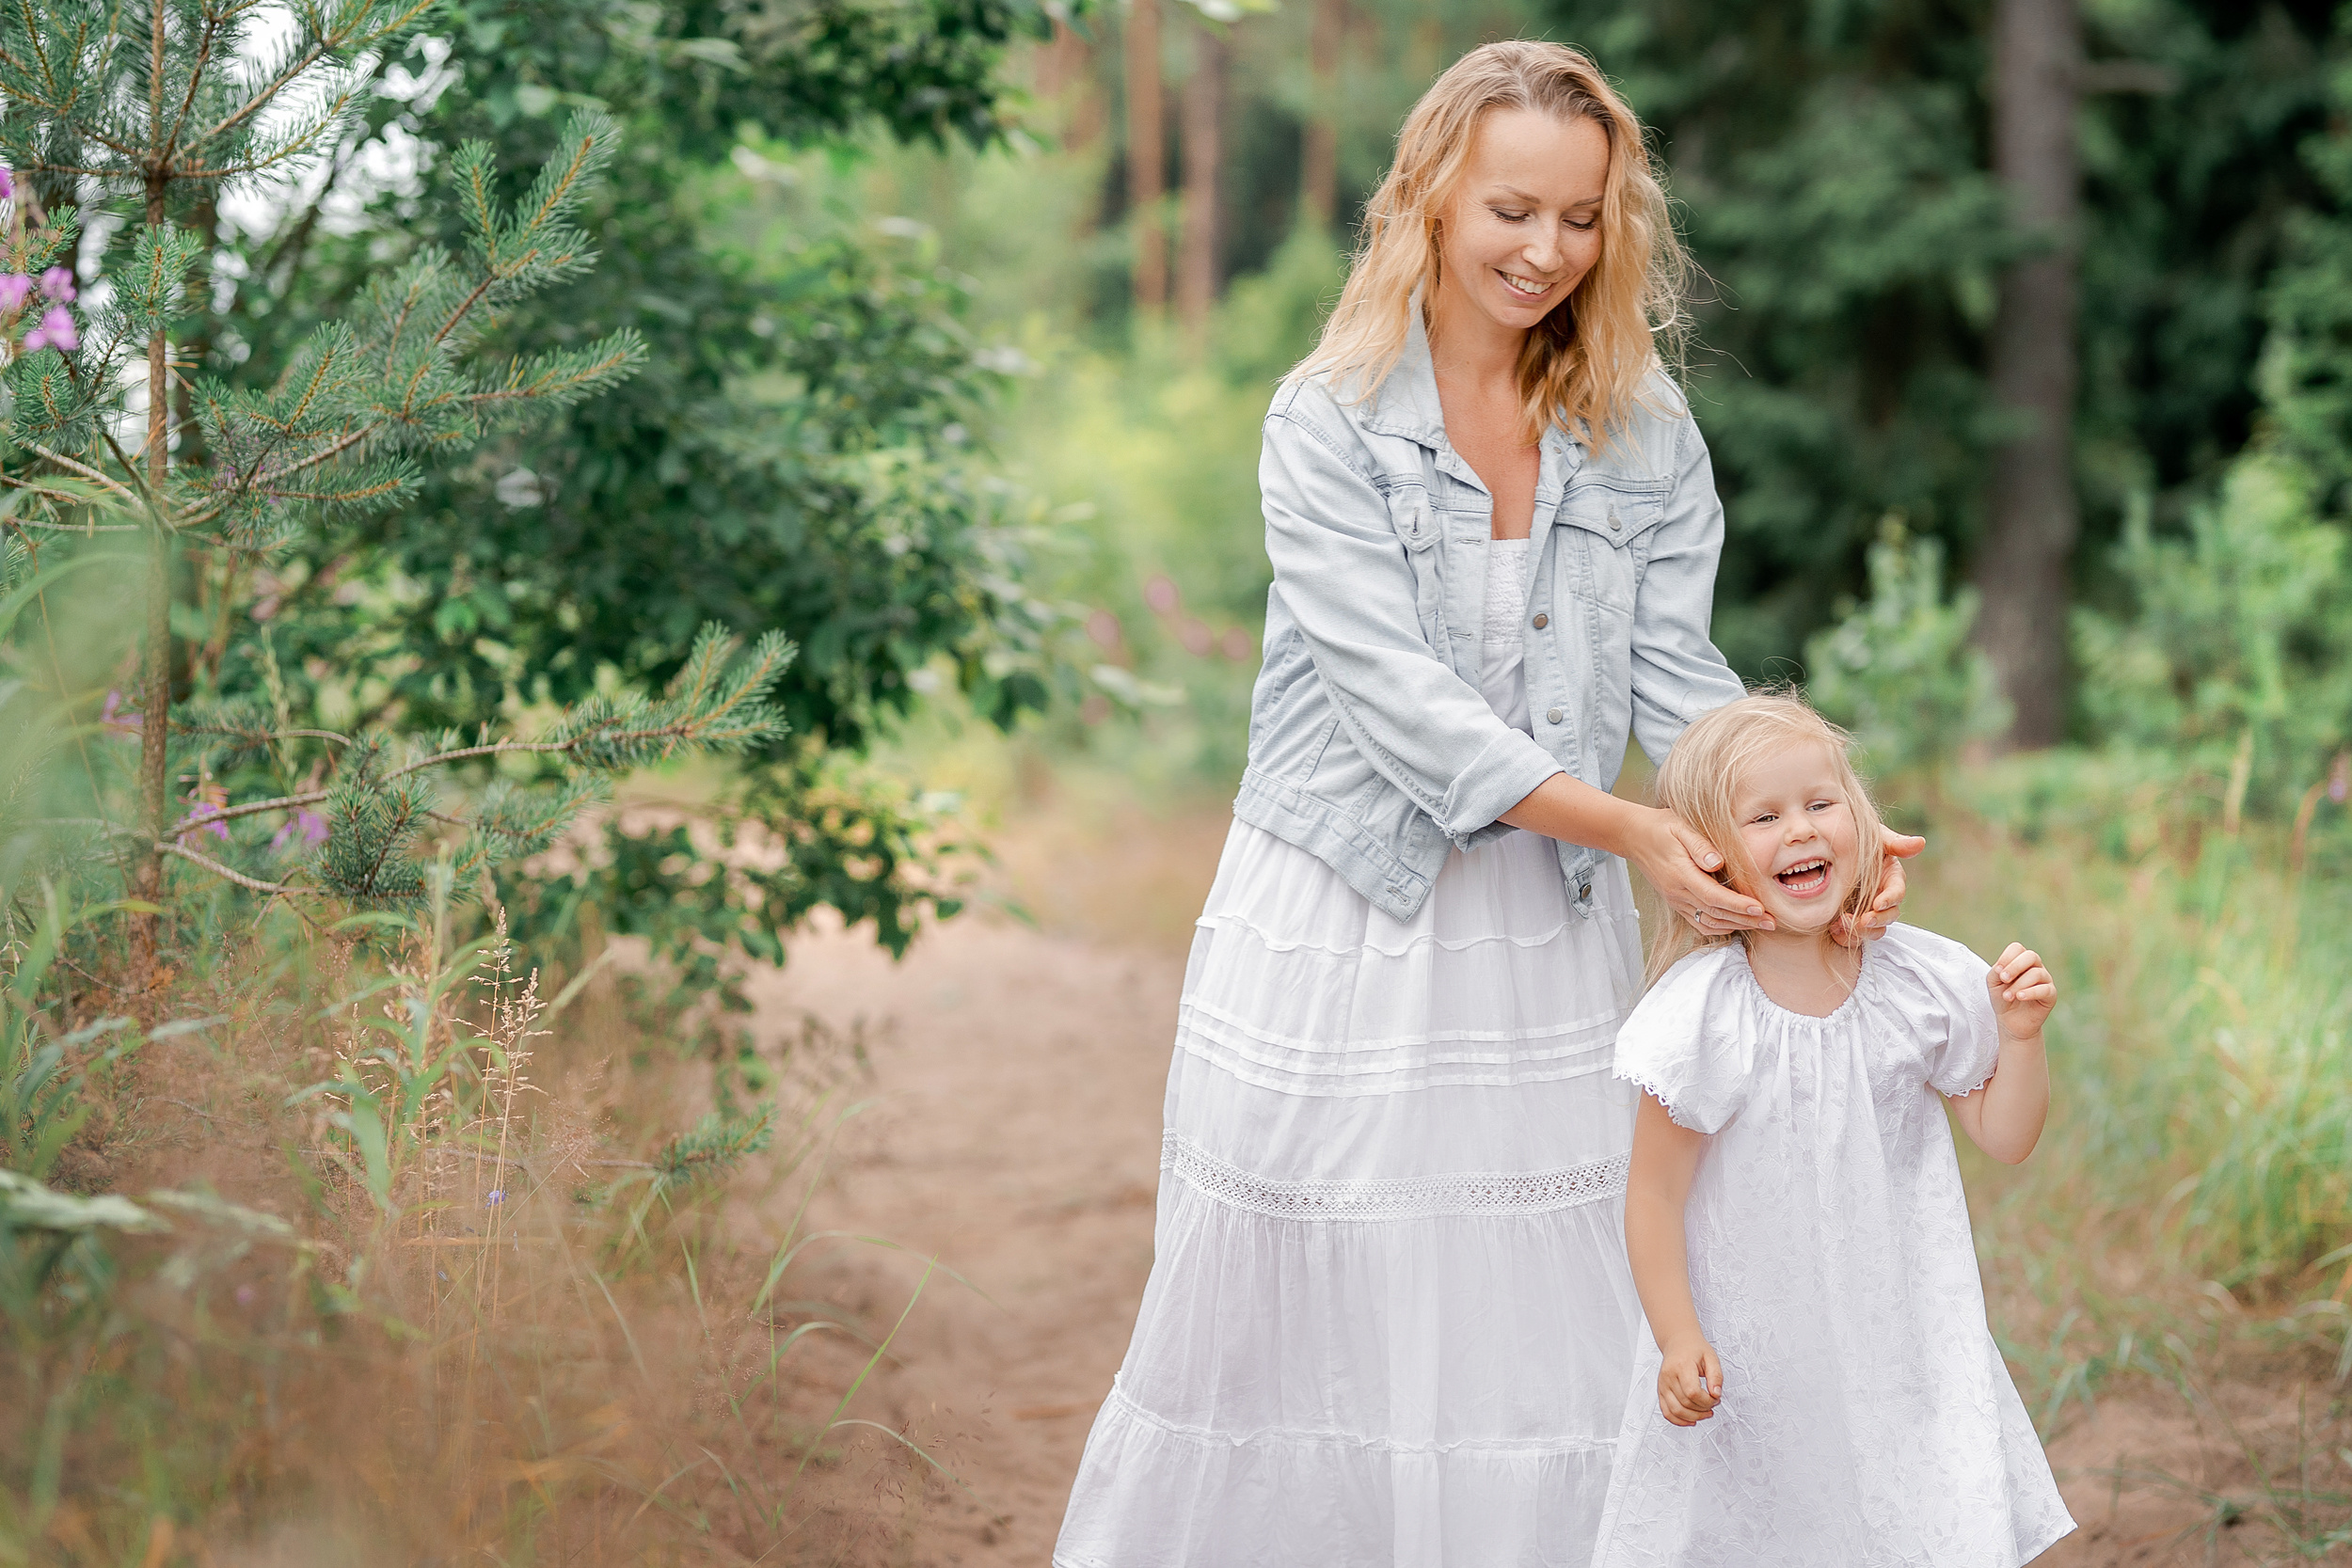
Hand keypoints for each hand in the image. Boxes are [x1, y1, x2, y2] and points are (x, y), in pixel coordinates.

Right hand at [1628, 808, 1770, 935]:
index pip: (1713, 896)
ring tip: (1760, 924)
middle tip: (1772, 922)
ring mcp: (1676, 900)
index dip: (1737, 905)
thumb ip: (1700, 845)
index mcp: (1680, 874)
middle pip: (1715, 913)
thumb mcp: (1680, 827)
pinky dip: (1719, 927)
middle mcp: (1678, 892)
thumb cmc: (1661, 827)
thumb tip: (1718, 863)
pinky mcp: (1676, 902)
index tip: (1759, 908)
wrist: (1634, 836)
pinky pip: (1698, 922)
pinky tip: (1736, 924)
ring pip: (1708, 922)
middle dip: (1745, 919)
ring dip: (1736, 925)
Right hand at [1656, 1330, 1723, 1425]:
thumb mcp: (1711, 1357)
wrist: (1678, 1342)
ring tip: (1705, 1413)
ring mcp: (1662, 1385)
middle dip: (1703, 1409)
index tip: (1716, 1398)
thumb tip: (1716, 1394)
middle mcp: (1668, 1376)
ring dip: (1693, 1417)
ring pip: (1675, 1411)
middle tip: (1713, 1403)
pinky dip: (1678, 1421)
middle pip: (1685, 1403)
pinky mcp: (1661, 1391)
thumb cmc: (1694, 1349)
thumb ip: (1716, 1376)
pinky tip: (1691, 1420)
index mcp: (1681, 1366)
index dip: (1707, 1401)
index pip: (1693, 1392)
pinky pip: (1666, 1412)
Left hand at [1833, 827, 1925, 947]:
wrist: (1826, 851)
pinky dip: (1845, 938)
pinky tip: (1833, 930)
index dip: (1889, 900)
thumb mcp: (1874, 837)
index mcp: (1890, 879)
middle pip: (1888, 917)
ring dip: (1861, 932)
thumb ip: (1894, 842)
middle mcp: (1881, 898)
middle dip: (1876, 920)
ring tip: (1840, 924)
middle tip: (1862, 920)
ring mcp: (1866, 911)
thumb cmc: (1855, 838)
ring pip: (1873, 931)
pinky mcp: (1851, 922)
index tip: (1877, 903)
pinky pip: (1853, 938)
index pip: (1896, 893)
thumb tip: (1920, 842)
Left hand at [1987, 942, 2054, 1039]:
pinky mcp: (2051, 994)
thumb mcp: (1993, 983)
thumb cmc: (2003, 998)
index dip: (2007, 957)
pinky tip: (2020, 997)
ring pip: (2036, 973)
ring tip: (2008, 997)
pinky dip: (2030, 992)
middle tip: (2003, 979)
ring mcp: (2045, 980)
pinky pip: (2045, 989)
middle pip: (2031, 956)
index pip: (2017, 948)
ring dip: (2018, 985)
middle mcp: (2035, 967)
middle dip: (2014, 967)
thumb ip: (1996, 971)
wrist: (2011, 1021)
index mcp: (2021, 961)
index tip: (1997, 972)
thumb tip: (2002, 967)